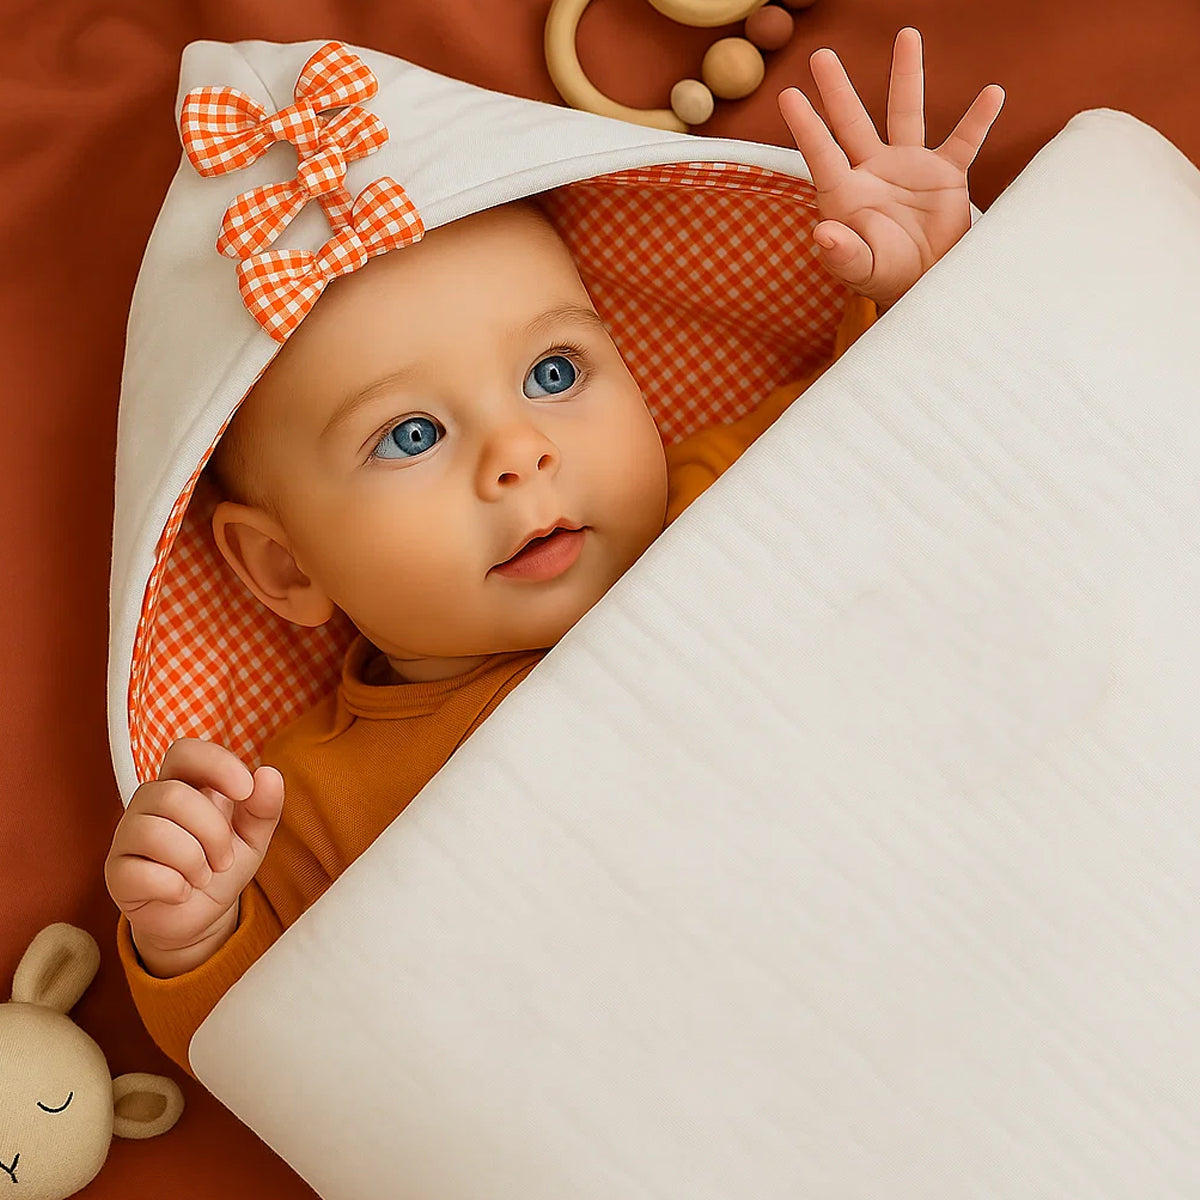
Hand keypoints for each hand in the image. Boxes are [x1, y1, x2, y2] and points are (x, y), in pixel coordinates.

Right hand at [105, 738, 283, 970]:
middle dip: (212, 832)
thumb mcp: (253, 837)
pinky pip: (141, 872)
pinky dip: (174, 887)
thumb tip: (268, 774)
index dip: (216, 764)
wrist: (201, 917)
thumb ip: (263, 807)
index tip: (245, 790)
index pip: (184, 751)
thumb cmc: (221, 866)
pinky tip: (180, 893)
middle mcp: (148, 803)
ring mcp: (127, 836)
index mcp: (183, 783)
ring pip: (154, 832)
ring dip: (193, 861)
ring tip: (203, 877)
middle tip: (223, 860)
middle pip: (172, 795)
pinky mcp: (116, 873)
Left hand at [779, 27, 1004, 309]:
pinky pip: (964, 141)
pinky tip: (992, 94)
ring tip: (907, 36)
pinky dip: (978, 120)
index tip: (788, 94)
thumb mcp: (860, 269)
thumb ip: (841, 254)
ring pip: (906, 113)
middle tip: (820, 56)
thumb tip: (822, 234)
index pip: (823, 154)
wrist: (922, 283)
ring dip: (906, 76)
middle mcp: (873, 171)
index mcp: (845, 194)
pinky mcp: (944, 175)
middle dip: (837, 90)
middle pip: (852, 122)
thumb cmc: (883, 276)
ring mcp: (909, 168)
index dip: (806, 126)